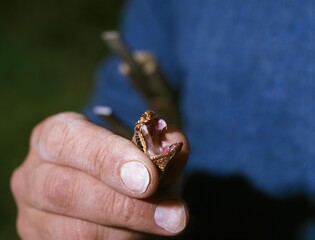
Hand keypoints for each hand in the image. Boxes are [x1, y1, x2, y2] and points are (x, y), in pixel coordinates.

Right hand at [10, 112, 188, 238]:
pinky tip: (141, 235)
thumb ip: (159, 142)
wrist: (104, 186)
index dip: (107, 158)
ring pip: (75, 232)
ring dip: (127, 231)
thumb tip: (173, 146)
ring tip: (165, 225)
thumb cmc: (121, 161)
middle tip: (174, 215)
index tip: (149, 178)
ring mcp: (32, 215)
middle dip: (124, 205)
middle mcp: (33, 175)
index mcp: (51, 138)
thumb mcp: (139, 145)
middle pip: (65, 191)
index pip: (66, 141)